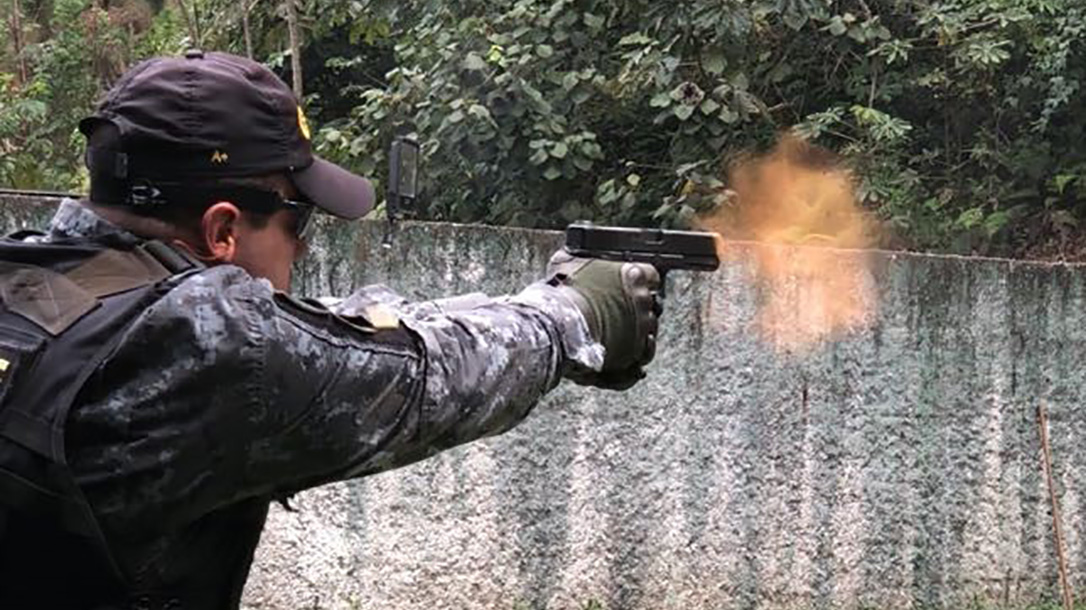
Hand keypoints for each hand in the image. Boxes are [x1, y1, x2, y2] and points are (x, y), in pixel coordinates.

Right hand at [547, 249, 660, 389]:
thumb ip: (576, 258)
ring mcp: (642, 325)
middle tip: (619, 309)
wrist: (561, 329)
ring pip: (650, 326)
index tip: (629, 285)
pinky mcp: (637, 350)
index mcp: (631, 274)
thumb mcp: (565, 264)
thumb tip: (571, 255)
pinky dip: (637, 350)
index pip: (650, 274)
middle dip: (638, 305)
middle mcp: (643, 299)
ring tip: (618, 331)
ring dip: (638, 328)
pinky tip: (624, 347)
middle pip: (651, 301)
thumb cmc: (564, 296)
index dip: (639, 280)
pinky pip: (645, 351)